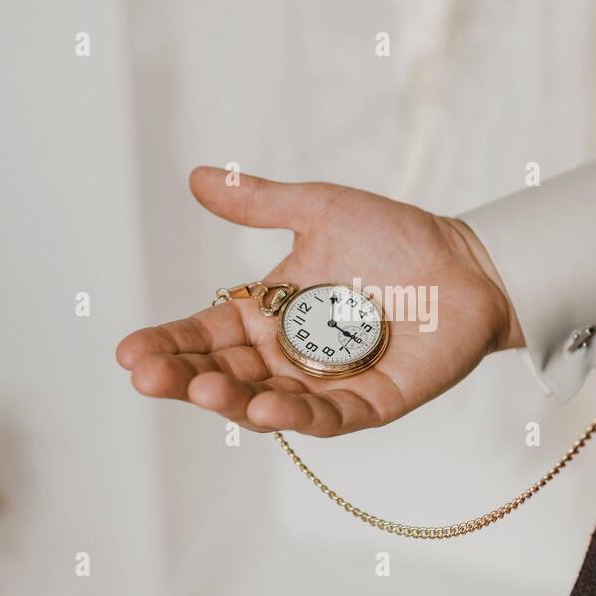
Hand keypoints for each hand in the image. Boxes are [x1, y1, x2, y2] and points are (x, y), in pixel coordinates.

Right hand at [116, 167, 523, 436]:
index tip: (128, 352)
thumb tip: (195, 177)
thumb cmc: (395, 237)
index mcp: (268, 315)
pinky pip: (328, 418)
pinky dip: (296, 416)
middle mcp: (289, 357)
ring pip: (267, 403)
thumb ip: (259, 204)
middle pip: (226, 374)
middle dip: (185, 377)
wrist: (467, 261)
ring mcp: (327, 385)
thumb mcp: (319, 211)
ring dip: (232, 400)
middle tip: (147, 375)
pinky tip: (266, 408)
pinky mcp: (371, 403)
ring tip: (205, 389)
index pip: (206, 334)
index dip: (169, 343)